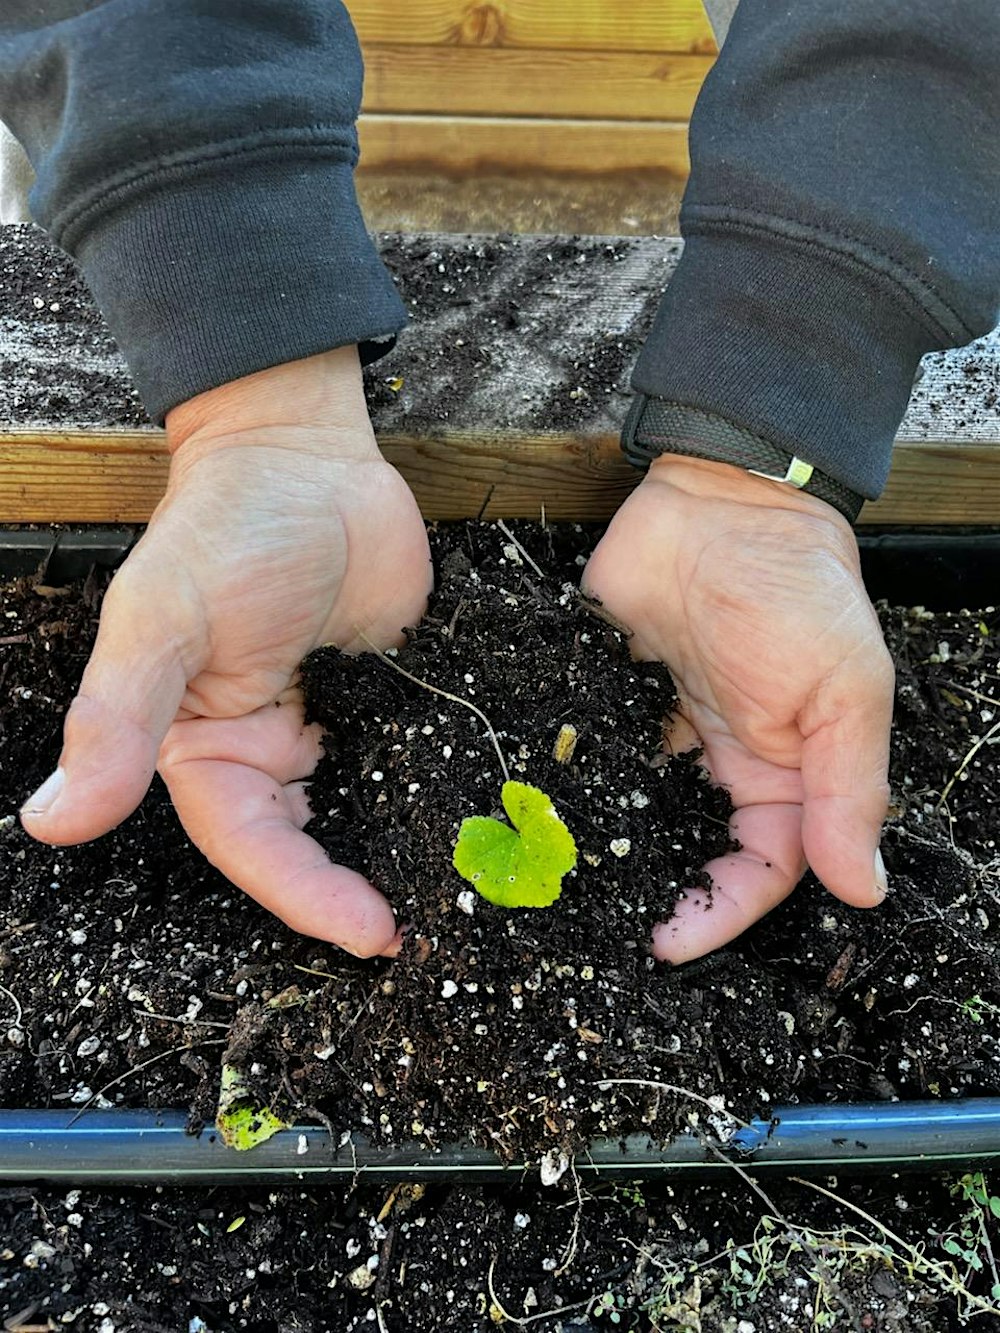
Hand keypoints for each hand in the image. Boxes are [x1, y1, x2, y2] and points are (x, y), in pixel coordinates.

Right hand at [20, 347, 431, 956]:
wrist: (309, 458)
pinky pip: (415, 757)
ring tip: (470, 893)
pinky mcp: (389, 699)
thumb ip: (117, 716)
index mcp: (206, 753)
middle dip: (364, 891)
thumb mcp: (165, 617)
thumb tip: (50, 820)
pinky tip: (486, 819)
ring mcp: (334, 728)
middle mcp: (268, 754)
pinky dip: (443, 790)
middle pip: (315, 847)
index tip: (371, 932)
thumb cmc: (224, 526)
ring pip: (368, 812)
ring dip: (410, 851)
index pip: (254, 848)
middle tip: (435, 929)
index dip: (307, 896)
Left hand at [583, 455, 892, 962]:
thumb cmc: (797, 590)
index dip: (718, 913)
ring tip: (547, 886)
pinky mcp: (608, 692)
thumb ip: (848, 793)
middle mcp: (720, 761)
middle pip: (687, 848)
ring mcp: (660, 728)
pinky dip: (561, 781)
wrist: (720, 498)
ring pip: (630, 807)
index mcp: (784, 774)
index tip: (666, 944)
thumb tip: (867, 892)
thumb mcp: (843, 695)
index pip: (759, 870)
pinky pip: (586, 750)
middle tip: (594, 929)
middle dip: (651, 891)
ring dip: (597, 845)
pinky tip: (526, 813)